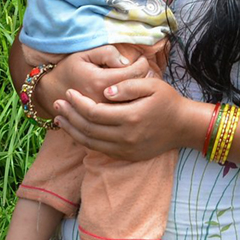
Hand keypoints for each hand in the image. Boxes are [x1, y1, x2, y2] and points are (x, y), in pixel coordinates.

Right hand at [31, 44, 153, 109]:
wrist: (50, 92)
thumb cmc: (69, 69)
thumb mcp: (84, 54)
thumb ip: (106, 53)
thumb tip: (126, 61)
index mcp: (100, 81)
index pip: (133, 72)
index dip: (142, 63)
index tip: (142, 59)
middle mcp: (103, 100)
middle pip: (137, 89)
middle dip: (145, 78)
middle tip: (146, 70)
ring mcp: (104, 115)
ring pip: (133, 103)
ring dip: (140, 92)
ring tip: (141, 82)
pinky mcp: (102, 122)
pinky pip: (124, 114)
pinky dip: (132, 104)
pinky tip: (132, 96)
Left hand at [53, 76, 193, 160]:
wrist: (183, 126)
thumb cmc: (168, 101)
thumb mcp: (152, 84)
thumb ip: (128, 86)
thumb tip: (105, 92)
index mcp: (131, 116)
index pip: (94, 112)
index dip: (78, 103)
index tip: (69, 92)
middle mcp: (126, 136)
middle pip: (88, 128)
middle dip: (69, 115)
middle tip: (56, 103)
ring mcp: (125, 149)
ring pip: (90, 142)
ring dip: (72, 130)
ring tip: (58, 118)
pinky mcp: (126, 155)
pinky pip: (99, 149)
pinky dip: (84, 140)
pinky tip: (75, 131)